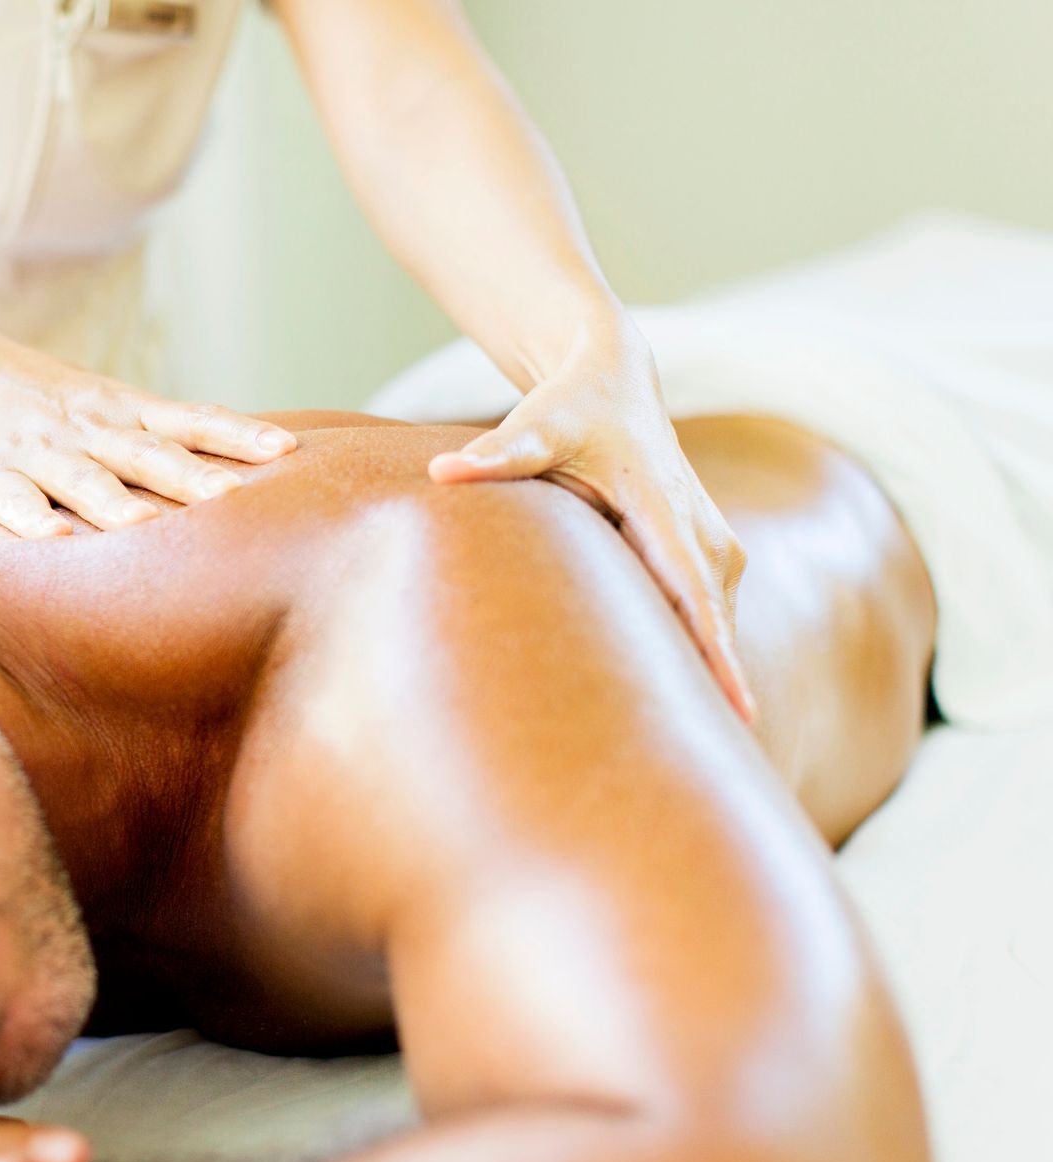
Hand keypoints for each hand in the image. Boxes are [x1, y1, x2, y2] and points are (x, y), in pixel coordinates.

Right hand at [0, 330, 297, 536]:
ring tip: (146, 525)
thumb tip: (237, 469)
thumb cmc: (43, 400)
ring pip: (83, 481)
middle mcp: (89, 431)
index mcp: (123, 412)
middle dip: (190, 476)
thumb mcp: (108, 404)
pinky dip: (31, 522)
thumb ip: (163, 435)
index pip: (191, 421)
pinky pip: (13, 504)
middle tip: (234, 497)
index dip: (238, 434)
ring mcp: (39, 455)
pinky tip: (53, 540)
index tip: (286, 449)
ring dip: (114, 503)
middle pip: (147, 455)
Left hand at [427, 324, 755, 721]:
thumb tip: (441, 471)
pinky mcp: (706, 559)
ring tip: (690, 749)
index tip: (738, 712)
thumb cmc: (569, 408)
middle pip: (712, 625)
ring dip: (703, 678)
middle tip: (702, 762)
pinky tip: (676, 706)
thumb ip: (495, 454)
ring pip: (710, 625)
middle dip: (714, 687)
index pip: (696, 595)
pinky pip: (703, 616)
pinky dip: (693, 654)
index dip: (716, 654)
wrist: (613, 381)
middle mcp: (704, 533)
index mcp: (668, 510)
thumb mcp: (535, 427)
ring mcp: (712, 547)